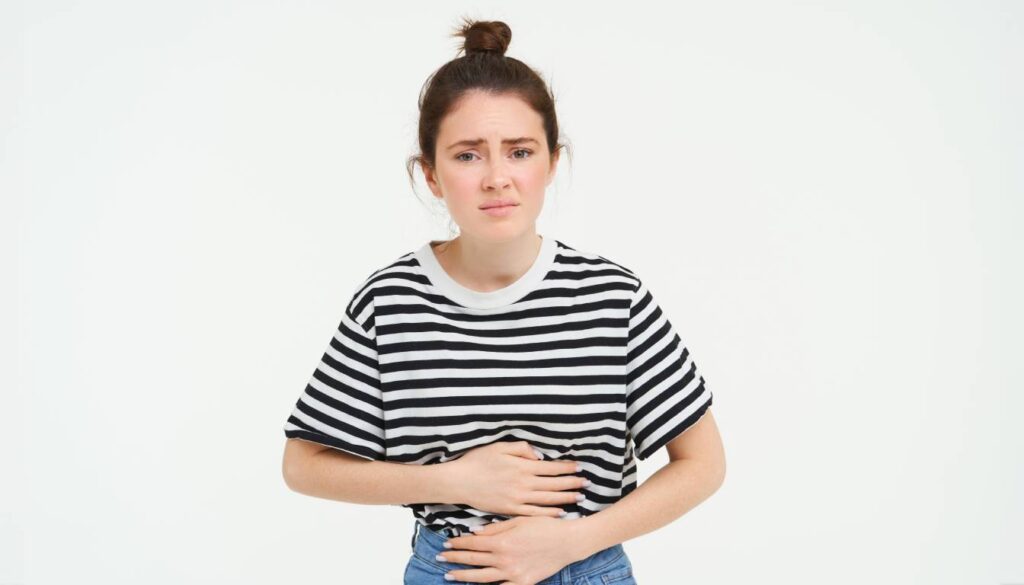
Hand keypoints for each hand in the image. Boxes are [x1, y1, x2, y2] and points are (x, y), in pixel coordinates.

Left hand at [437, 516, 581, 584]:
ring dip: (463, 576)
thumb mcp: (519, 520)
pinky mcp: (523, 583)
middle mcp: (504, 559)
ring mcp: (513, 574)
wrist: (568, 542)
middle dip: (455, 559)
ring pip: (482, 577)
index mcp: (502, 541)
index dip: (458, 544)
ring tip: (449, 575)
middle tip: (440, 559)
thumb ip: (496, 528)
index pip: (473, 544)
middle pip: (473, 560)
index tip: (446, 544)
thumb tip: (474, 532)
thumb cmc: (545, 526)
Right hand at [444, 441, 587, 517]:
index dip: (567, 467)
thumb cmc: (477, 461)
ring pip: (548, 500)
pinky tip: (560, 513)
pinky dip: (549, 513)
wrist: (459, 482)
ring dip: (566, 498)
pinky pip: (535, 513)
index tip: (579, 467)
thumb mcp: (499, 446)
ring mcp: (518, 499)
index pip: (551, 467)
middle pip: (554, 484)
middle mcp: (523, 483)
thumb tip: (539, 455)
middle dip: (572, 483)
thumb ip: (521, 449)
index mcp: (522, 466)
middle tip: (587, 483)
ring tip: (580, 497)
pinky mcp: (510, 510)